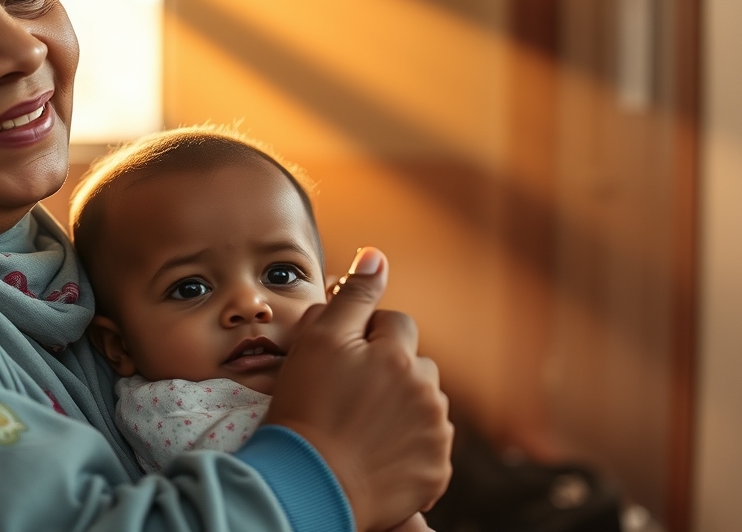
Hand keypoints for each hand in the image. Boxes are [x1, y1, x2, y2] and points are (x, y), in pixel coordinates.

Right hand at [265, 247, 452, 531]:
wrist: (307, 486)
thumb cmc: (305, 410)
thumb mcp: (318, 342)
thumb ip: (353, 296)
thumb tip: (377, 256)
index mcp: (400, 354)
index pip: (394, 325)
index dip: (365, 339)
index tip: (341, 363)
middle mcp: (427, 390)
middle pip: (414, 365)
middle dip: (388, 373)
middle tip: (348, 398)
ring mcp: (435, 433)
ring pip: (423, 404)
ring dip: (400, 409)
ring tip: (360, 428)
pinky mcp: (436, 471)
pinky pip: (428, 446)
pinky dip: (407, 447)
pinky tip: (376, 454)